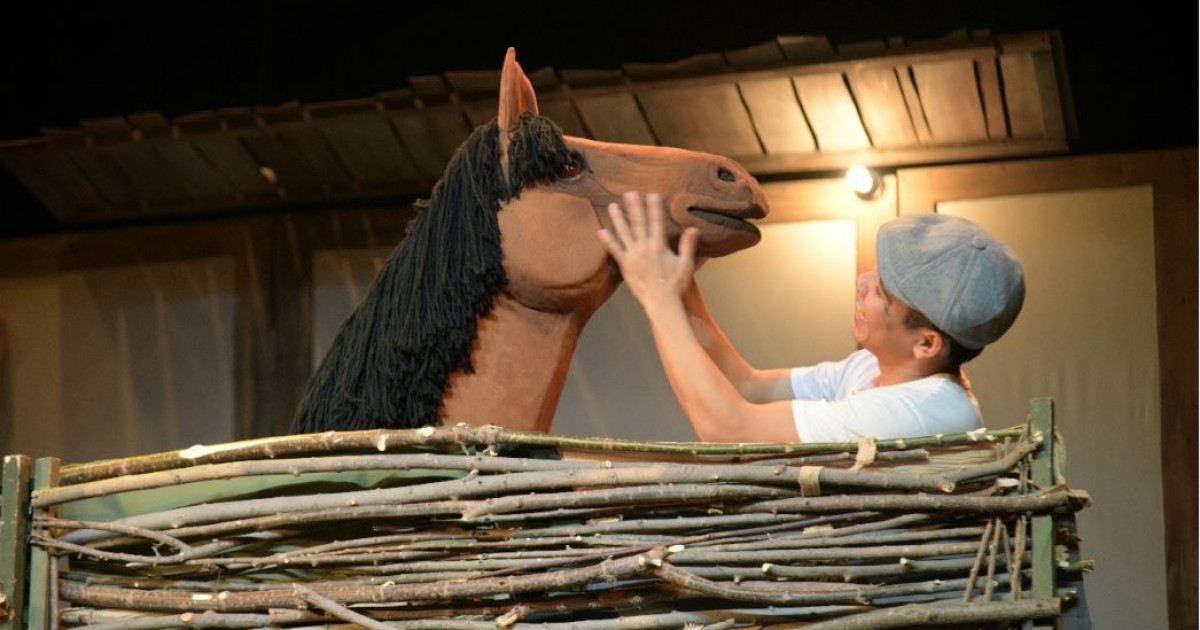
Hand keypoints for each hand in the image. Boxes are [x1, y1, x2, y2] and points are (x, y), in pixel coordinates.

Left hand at [597, 192, 699, 309]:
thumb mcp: (686, 264)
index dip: (654, 207)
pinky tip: (601, 230)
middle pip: (639, 223)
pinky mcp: (625, 266)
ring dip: (618, 218)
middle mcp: (645, 248)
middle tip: (630, 193)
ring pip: (624, 233)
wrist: (661, 302)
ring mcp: (633, 256)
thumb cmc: (676, 284)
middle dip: (634, 207)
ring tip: (612, 205)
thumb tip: (693, 228)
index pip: (657, 222)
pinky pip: (615, 251)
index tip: (652, 194)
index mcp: (659, 246)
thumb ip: (688, 245)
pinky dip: (608, 240)